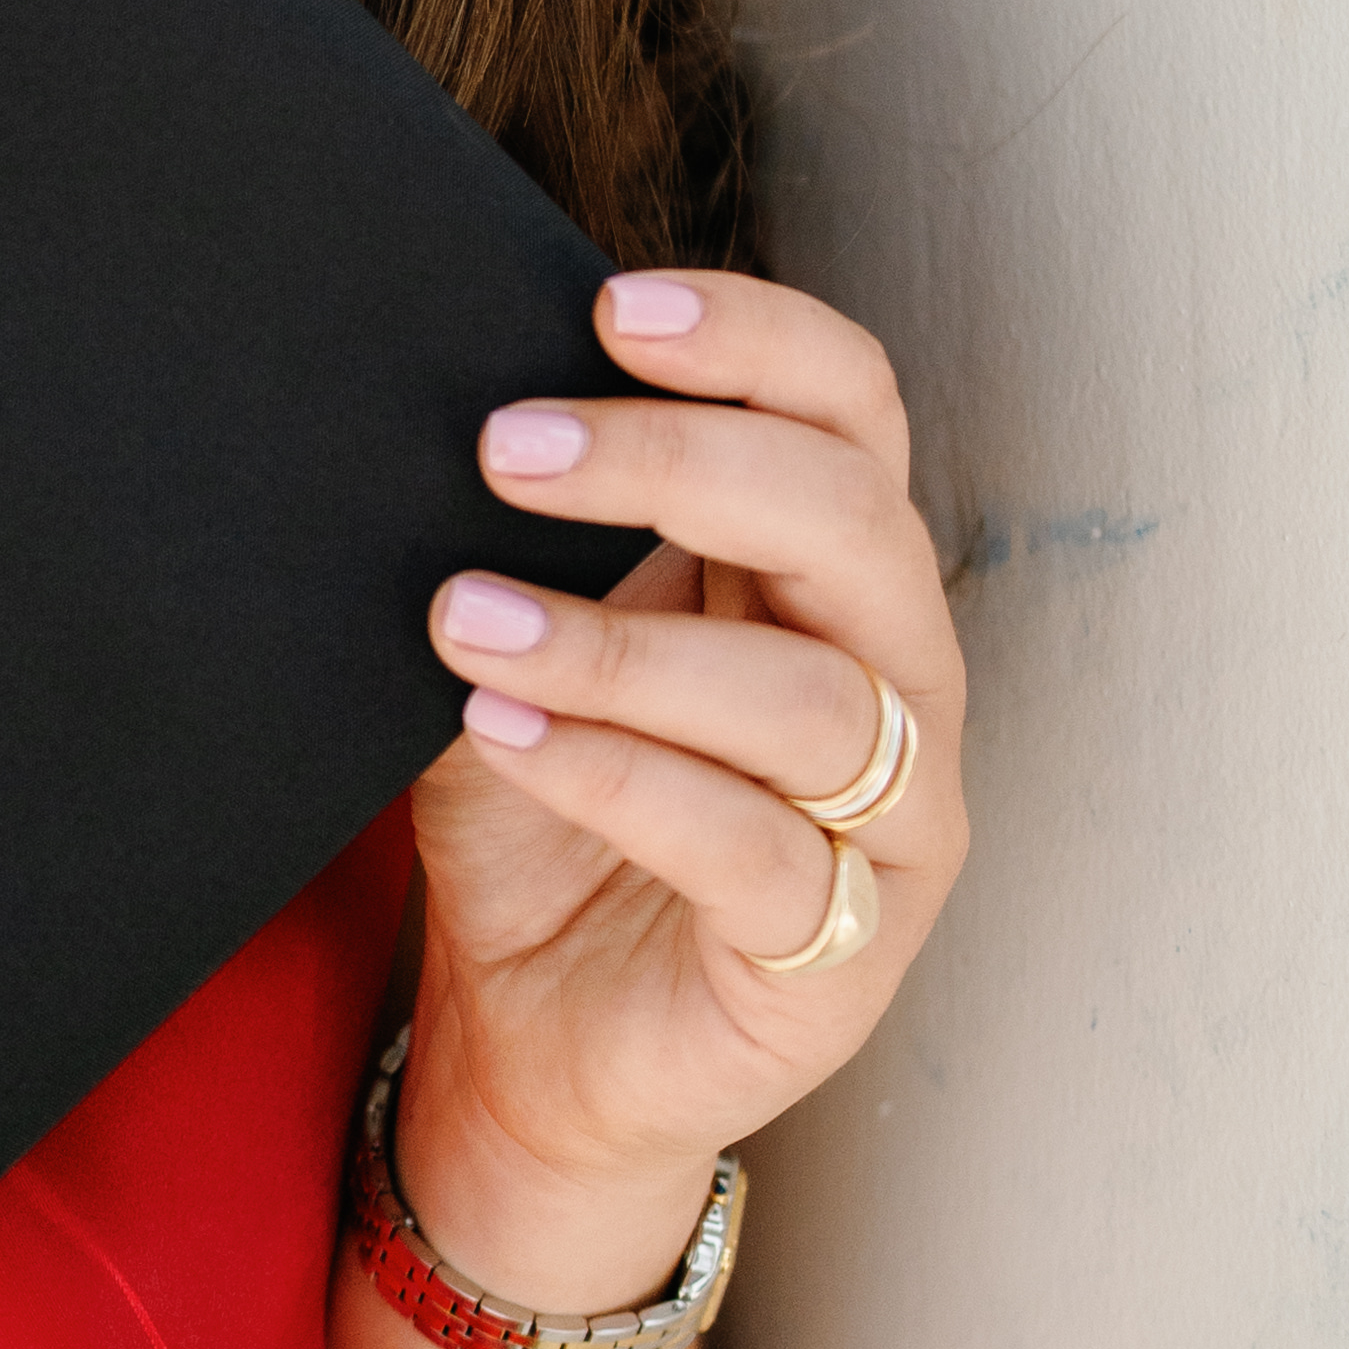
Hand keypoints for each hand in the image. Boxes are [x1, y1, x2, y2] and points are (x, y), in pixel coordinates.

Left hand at [393, 267, 968, 1314]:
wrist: (528, 1040)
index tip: (613, 308)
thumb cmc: (544, 820)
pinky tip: (503, 731)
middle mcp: (894, 680)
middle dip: (678, 463)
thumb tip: (453, 422)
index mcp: (829, 573)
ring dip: (622, 645)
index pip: (851, 410)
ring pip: (811, 699)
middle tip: (512, 448)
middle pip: (849, 521)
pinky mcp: (837, 957)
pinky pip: (755, 852)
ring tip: (467, 618)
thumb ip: (533, 546)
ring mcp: (889, 827)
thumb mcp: (529, 649)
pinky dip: (617, 777)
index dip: (755, 340)